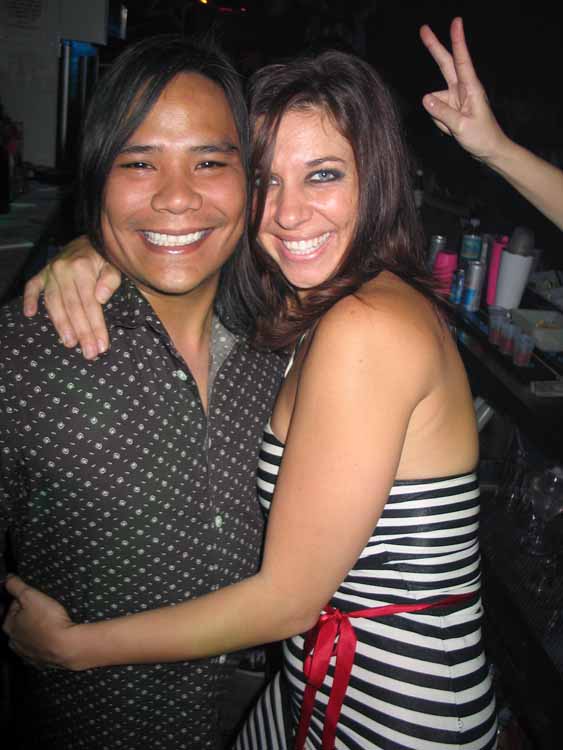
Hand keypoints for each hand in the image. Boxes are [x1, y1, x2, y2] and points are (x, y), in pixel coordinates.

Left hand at [3, 576, 78, 670]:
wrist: (66, 646)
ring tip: (50, 622)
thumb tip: (7, 578)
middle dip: (28, 616)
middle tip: (44, 608)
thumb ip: (16, 586)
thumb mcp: (31, 596)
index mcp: (8, 626)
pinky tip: (53, 637)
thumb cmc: (48, 620)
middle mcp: (14, 642)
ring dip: (35, 630)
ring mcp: (26, 654)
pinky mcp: (39, 662)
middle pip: (19, 624)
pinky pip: (39, 649)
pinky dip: (44, 643)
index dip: (22, 599)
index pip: (10, 607)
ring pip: (28, 638)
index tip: (34, 596)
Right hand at [22, 235, 121, 359]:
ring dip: (60, 325)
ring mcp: (50, 271)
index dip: (96, 326)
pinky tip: (30, 314)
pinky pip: (32, 286)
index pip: (90, 304)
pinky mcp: (43, 272)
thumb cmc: (105, 257)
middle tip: (88, 353)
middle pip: (72, 307)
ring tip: (69, 343)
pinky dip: (30, 299)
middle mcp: (63, 270)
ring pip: (54, 302)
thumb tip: (100, 298)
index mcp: (82, 268)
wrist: (91, 239)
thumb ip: (110, 280)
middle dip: (81, 332)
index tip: (101, 346)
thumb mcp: (114, 265)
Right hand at [420, 17, 508, 162]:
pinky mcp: (450, 107)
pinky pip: (436, 112)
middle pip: (445, 64)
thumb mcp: (462, 127)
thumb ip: (443, 113)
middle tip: (423, 29)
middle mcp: (462, 89)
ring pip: (435, 101)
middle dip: (434, 47)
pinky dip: (440, 123)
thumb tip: (425, 99)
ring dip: (439, 116)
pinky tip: (452, 130)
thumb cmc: (482, 137)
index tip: (456, 23)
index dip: (457, 42)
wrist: (489, 150)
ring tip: (454, 129)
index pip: (461, 61)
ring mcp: (455, 98)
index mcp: (471, 88)